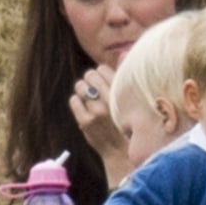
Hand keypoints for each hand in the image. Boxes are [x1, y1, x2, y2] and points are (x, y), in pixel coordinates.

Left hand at [69, 65, 131, 187]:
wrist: (122, 152)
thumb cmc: (128, 121)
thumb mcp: (131, 98)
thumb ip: (125, 75)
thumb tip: (123, 52)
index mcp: (123, 92)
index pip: (102, 69)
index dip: (100, 74)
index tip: (104, 82)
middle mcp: (110, 100)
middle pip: (89, 75)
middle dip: (90, 80)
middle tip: (94, 90)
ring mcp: (96, 112)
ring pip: (79, 86)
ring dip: (82, 90)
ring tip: (89, 99)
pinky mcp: (85, 121)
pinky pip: (74, 100)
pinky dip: (77, 102)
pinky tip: (84, 108)